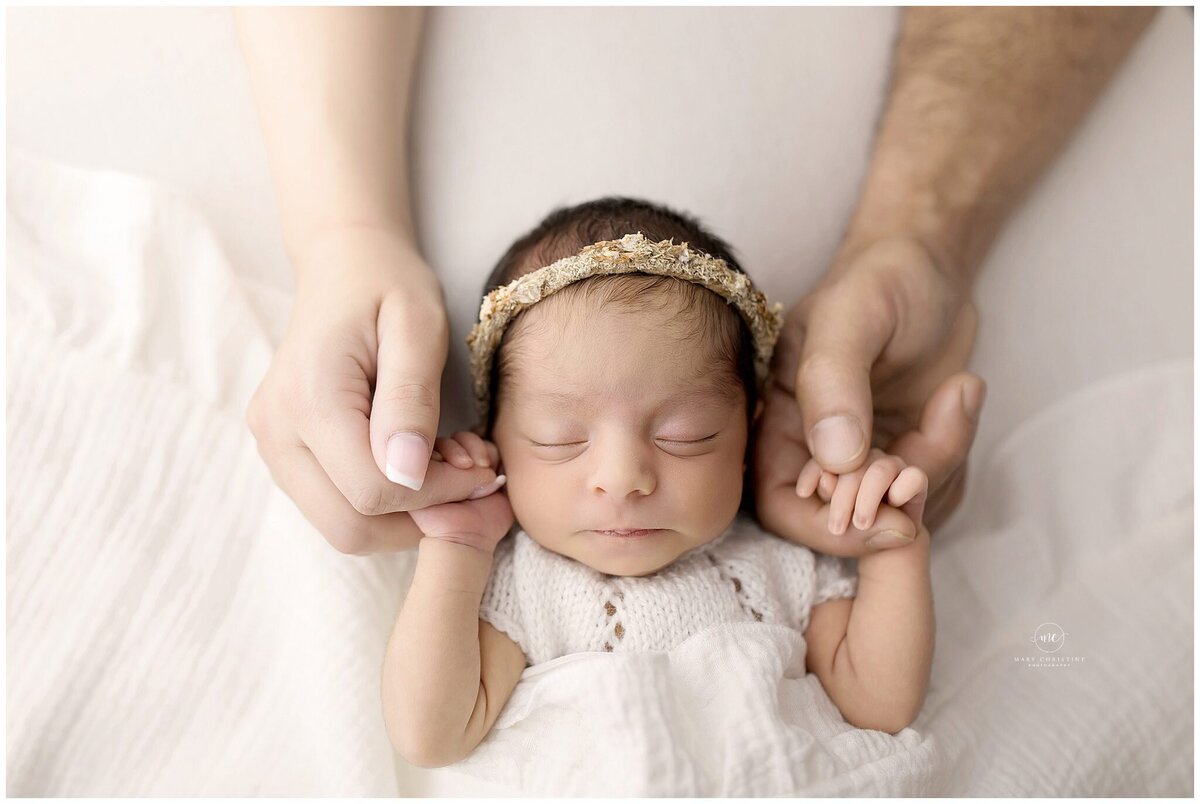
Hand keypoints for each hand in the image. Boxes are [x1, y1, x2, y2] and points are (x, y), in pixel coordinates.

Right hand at [245, 228, 500, 553]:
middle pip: (351, 528)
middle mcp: (277, 432)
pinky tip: (422, 463)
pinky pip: (338, 507)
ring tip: (451, 463)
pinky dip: (389, 504)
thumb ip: (411, 400)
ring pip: (344, 528)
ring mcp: (274, 447)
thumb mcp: (417, 327)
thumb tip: (407, 476)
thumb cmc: (387, 285)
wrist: (344, 265)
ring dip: (408, 515)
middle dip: (424, 517)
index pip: (373, 492)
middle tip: (473, 476)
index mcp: (308, 399)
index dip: (440, 496)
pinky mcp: (285, 454)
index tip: (485, 471)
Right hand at [754, 237, 985, 556]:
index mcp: (776, 420)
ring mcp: (864, 456)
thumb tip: (838, 460)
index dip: (829, 527)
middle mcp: (813, 448)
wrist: (928, 263)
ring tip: (956, 392)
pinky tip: (959, 395)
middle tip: (938, 441)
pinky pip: (936, 491)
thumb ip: (834, 382)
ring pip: (899, 509)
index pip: (783, 506)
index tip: (890, 516)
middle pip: (848, 519)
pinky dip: (957, 454)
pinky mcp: (908, 453)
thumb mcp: (851, 316)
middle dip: (899, 498)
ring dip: (940, 464)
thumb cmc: (878, 277)